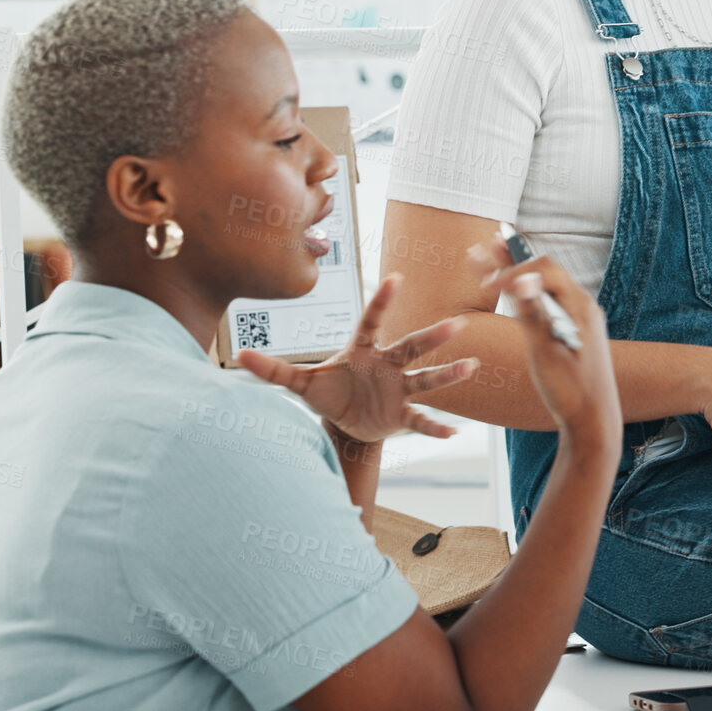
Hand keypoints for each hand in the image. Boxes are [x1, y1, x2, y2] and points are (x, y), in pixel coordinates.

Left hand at [236, 273, 476, 443]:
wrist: (344, 424)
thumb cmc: (327, 393)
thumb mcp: (300, 383)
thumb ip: (274, 369)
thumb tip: (241, 358)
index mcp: (361, 350)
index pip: (372, 321)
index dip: (382, 301)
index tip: (395, 278)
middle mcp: (386, 365)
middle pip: (410, 347)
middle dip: (432, 337)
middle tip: (456, 324)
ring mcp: (397, 389)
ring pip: (424, 379)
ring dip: (446, 374)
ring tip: (471, 366)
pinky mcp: (400, 415)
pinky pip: (420, 419)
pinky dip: (434, 427)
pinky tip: (453, 433)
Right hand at [469, 233, 620, 441]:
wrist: (593, 422)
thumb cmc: (570, 391)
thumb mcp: (545, 353)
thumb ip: (532, 313)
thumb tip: (522, 277)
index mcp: (580, 307)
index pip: (544, 271)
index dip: (514, 270)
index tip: (487, 286)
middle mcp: (582, 306)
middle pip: (545, 271)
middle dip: (514, 259)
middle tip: (487, 244)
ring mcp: (579, 318)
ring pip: (545, 285)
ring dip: (518, 272)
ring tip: (493, 254)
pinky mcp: (572, 330)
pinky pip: (548, 301)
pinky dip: (527, 292)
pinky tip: (511, 287)